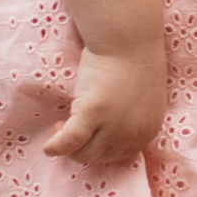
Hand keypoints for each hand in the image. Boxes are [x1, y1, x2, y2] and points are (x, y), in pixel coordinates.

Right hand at [42, 43, 168, 164]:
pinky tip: (48, 147)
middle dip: (83, 148)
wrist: (128, 39)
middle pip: (101, 157)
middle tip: (69, 128)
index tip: (89, 137)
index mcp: (148, 129)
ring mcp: (113, 126)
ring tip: (60, 126)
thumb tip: (108, 129)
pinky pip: (69, 141)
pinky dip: (56, 147)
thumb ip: (130, 118)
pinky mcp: (92, 114)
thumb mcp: (141, 99)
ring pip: (84, 154)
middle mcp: (133, 133)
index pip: (121, 156)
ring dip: (69, 147)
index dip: (101, 149)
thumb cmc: (134, 60)